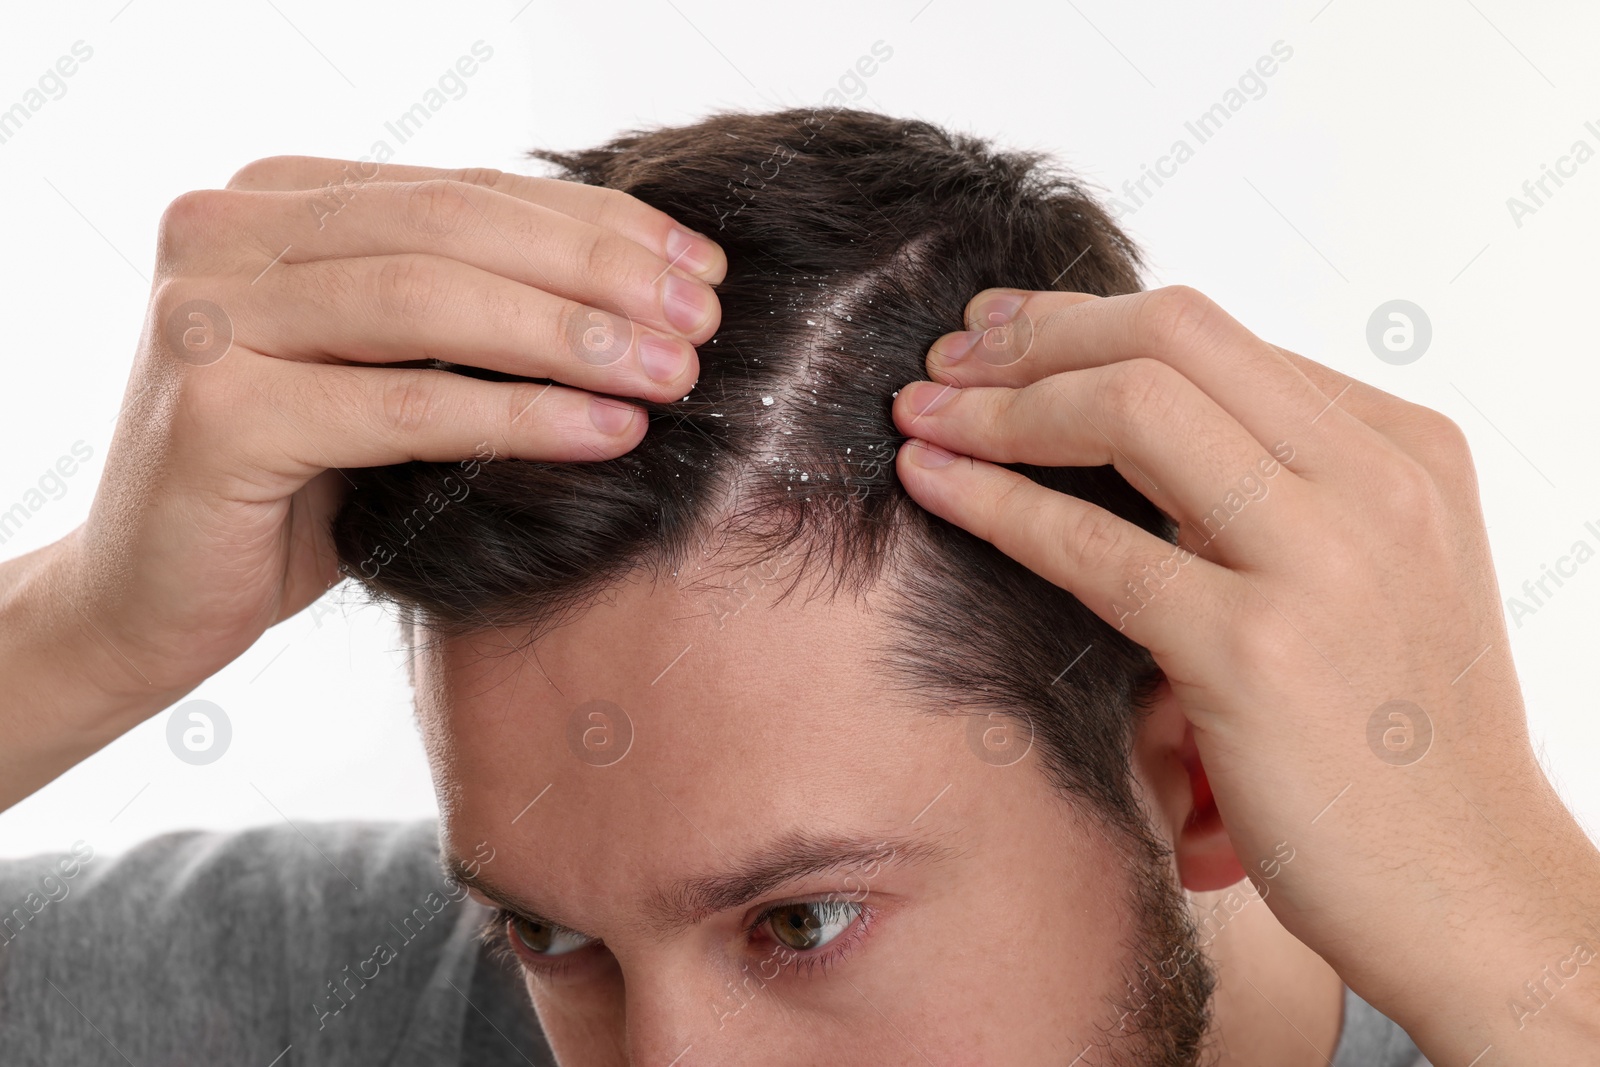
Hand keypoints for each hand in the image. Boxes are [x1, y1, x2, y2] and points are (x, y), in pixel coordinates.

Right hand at [2, 157, 723, 804]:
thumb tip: (647, 292)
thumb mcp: (383, 374)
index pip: (465, 189)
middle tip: (703, 322)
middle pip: (453, 227)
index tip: (700, 267)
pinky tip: (610, 431)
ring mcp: (208, 313)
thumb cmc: (291, 490)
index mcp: (273, 202)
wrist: (149, 600)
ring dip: (572, 335)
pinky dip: (518, 415)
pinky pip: (403, 404)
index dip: (596, 222)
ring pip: (429, 300)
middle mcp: (225, 232)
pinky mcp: (217, 411)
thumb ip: (465, 313)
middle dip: (598, 272)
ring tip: (674, 375)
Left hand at [890, 285, 1599, 1062]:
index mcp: (1401, 449)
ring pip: (1130, 409)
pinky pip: (1095, 546)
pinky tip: (933, 485)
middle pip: (1170, 336)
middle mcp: (1374, 478)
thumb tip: (1131, 431)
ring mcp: (1321, 557)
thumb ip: (1281, 496)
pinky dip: (996, 502)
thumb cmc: (1405, 746)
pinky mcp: (1257, 650)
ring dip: (1001, 405)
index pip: (1215, 336)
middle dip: (1037, 335)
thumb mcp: (1371, 579)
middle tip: (946, 360)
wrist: (1473, 888)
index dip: (1088, 323)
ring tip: (919, 414)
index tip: (1003, 335)